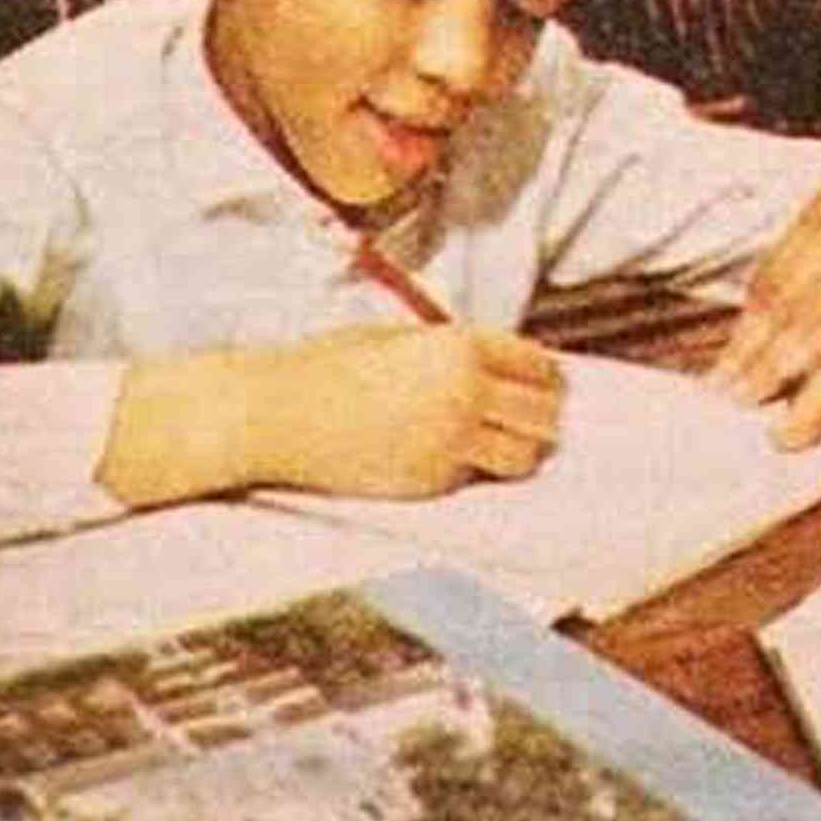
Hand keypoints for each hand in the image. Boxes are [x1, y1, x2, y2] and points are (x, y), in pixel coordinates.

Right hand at [102, 324, 564, 506]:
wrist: (276, 413)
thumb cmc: (326, 366)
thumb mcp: (396, 338)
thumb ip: (448, 349)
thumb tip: (495, 364)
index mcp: (457, 347)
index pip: (537, 364)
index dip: (544, 374)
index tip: (542, 382)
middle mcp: (464, 394)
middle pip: (545, 413)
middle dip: (543, 413)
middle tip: (531, 415)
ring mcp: (449, 442)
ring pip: (526, 455)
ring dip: (522, 448)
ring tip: (502, 441)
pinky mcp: (430, 481)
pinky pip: (479, 477)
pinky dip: (478, 469)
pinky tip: (454, 455)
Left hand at [713, 130, 820, 403]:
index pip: (777, 267)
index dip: (747, 321)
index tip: (725, 362)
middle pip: (782, 289)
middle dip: (745, 346)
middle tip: (716, 393)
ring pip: (809, 306)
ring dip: (770, 357)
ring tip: (743, 399)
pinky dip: (819, 350)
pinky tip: (797, 380)